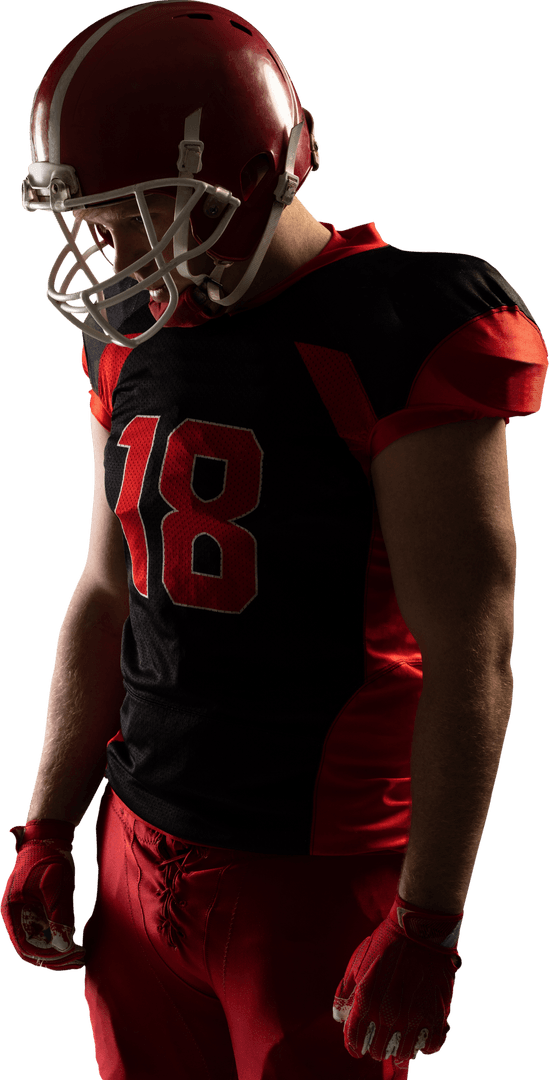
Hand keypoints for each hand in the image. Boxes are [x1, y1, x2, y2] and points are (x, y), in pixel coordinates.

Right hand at [1, 818, 85, 969]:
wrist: (50, 837)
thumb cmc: (50, 858)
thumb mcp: (56, 887)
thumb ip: (58, 917)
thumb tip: (63, 947)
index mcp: (13, 910)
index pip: (27, 946)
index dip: (49, 957)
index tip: (71, 958)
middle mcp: (16, 915)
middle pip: (33, 948)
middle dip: (56, 959)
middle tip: (79, 961)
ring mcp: (26, 912)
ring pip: (40, 942)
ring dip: (59, 952)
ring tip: (81, 956)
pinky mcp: (37, 908)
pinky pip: (46, 931)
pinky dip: (59, 939)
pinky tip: (76, 942)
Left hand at [333, 892, 462, 1063]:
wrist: (420, 928)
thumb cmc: (387, 942)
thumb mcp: (359, 963)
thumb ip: (346, 992)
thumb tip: (339, 1017)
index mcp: (366, 1000)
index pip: (354, 1040)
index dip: (354, 1047)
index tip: (358, 1048)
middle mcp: (389, 1013)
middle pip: (378, 1050)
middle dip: (376, 1047)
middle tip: (380, 1041)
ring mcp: (414, 1016)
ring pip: (404, 1053)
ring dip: (399, 1050)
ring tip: (400, 1043)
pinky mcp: (436, 1014)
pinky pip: (430, 1046)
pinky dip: (425, 1047)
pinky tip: (420, 1039)